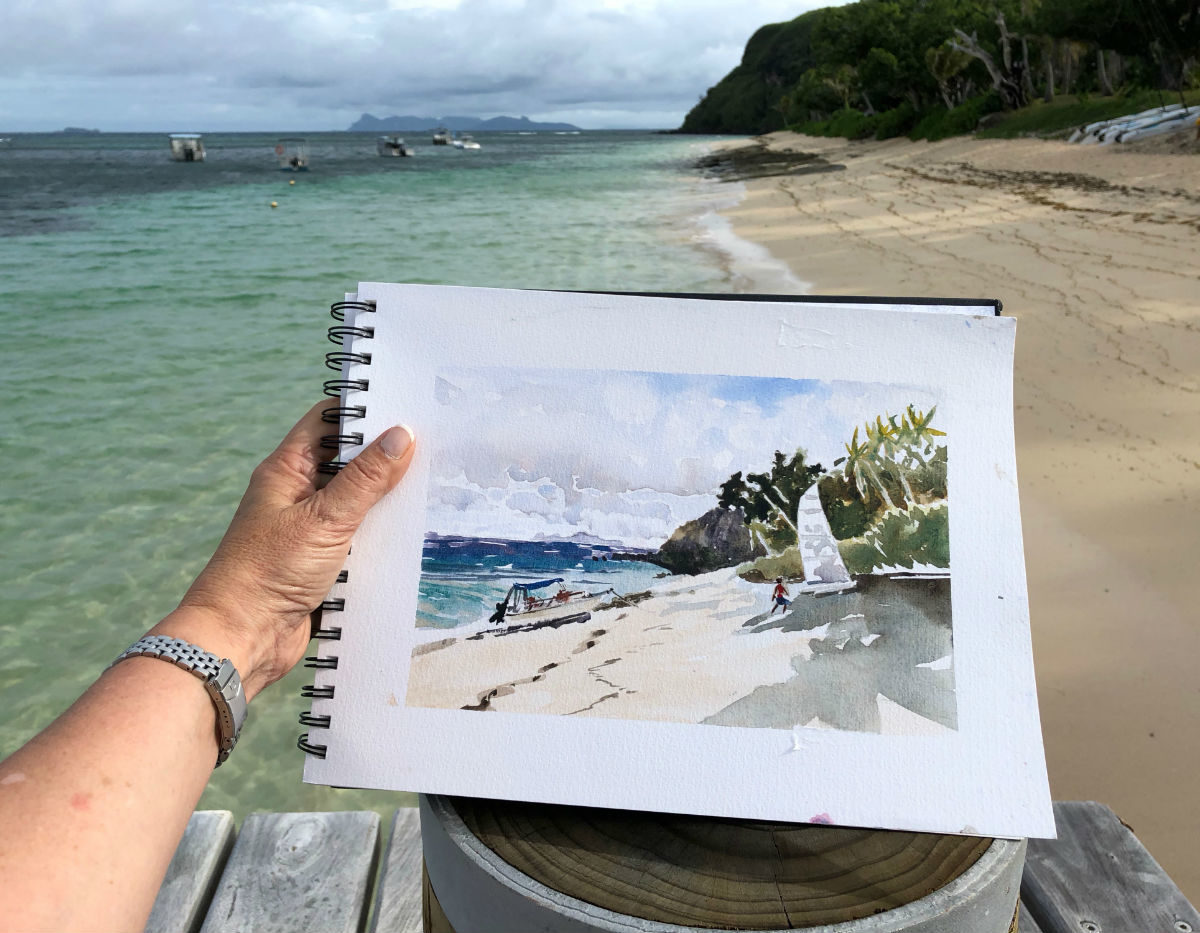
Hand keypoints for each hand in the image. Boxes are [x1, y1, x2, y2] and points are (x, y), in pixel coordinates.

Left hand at [153, 402, 414, 699]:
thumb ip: (365, 479)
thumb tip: (401, 436)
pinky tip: (413, 531)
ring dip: (386, 497)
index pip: (327, 421)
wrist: (242, 638)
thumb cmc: (267, 571)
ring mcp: (310, 527)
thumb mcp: (324, 519)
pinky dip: (382, 532)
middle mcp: (298, 494)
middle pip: (348, 460)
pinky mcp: (322, 560)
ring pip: (357, 500)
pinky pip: (358, 536)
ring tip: (433, 484)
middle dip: (385, 454)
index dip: (362, 410)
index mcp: (287, 470)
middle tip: (432, 445)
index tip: (405, 405)